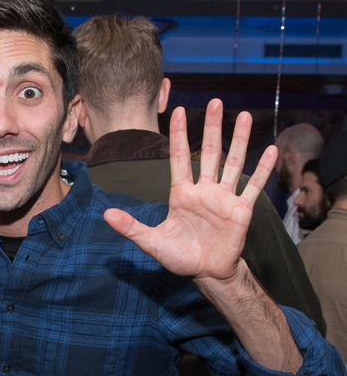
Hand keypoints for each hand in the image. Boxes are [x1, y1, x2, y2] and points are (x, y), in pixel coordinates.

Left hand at [105, 99, 277, 282]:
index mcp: (182, 193)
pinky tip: (270, 149)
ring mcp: (224, 198)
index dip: (179, 135)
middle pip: (209, 152)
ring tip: (243, 115)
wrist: (206, 273)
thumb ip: (131, 227)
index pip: (179, 157)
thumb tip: (106, 215)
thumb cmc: (178, 257)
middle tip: (216, 101)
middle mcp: (204, 190)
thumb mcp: (151, 241)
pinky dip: (263, 169)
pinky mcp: (241, 211)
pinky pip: (253, 186)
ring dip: (238, 139)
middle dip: (212, 127)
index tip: (179, 110)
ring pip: (233, 162)